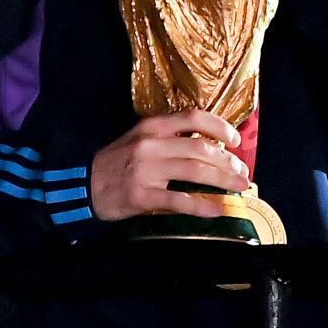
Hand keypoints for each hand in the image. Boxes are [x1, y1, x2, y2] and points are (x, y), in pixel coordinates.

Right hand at [90, 108, 249, 221]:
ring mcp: (146, 171)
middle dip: (227, 162)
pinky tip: (217, 209)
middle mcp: (151, 144)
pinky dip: (202, 206)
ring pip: (194, 172)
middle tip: (242, 172)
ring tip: (238, 188)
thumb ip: (169, 137)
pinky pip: (179, 201)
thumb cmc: (118, 161)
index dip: (219, 127)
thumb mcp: (140, 138)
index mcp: (152, 126)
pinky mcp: (142, 196)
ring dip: (222, 181)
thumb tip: (208, 143)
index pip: (193, 118)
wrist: (84, 185)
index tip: (236, 140)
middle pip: (200, 149)